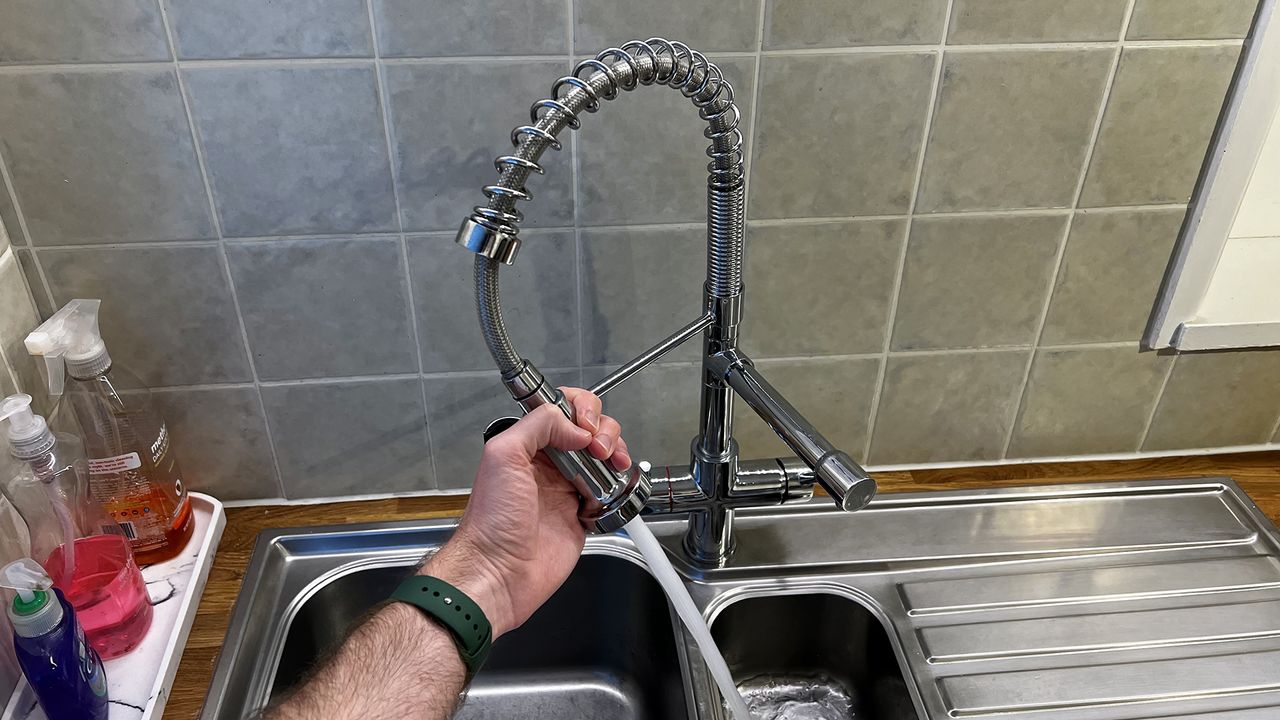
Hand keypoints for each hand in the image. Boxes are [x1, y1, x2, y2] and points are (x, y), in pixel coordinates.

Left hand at [422, 388, 630, 637]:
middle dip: (603, 430)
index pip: (561, 410)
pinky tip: (610, 489)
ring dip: (615, 453)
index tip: (585, 426)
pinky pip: (610, 492)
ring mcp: (568, 488)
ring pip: (604, 457)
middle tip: (599, 448)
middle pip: (589, 430)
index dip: (580, 410)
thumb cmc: (492, 522)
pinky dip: (617, 486)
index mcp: (528, 446)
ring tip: (613, 463)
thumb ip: (537, 426)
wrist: (501, 572)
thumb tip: (575, 426)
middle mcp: (550, 464)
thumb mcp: (503, 456)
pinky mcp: (583, 515)